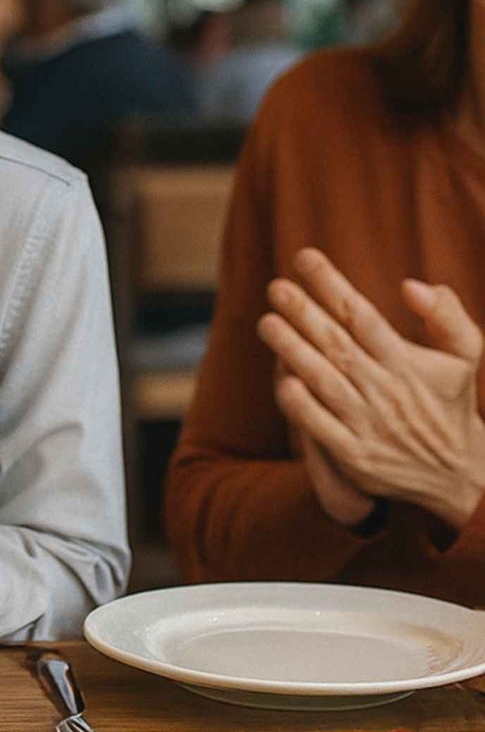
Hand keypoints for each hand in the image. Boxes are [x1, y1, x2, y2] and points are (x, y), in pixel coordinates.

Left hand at [259, 248, 484, 529]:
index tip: (303, 257)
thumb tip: (412, 284)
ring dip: (294, 351)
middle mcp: (385, 390)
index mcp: (406, 362)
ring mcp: (369, 424)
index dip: (331, 285)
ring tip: (267, 322)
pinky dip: (303, 407)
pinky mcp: (355, 456)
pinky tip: (282, 382)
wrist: (459, 475)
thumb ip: (446, 315)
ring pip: (324, 381)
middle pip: (337, 344)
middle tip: (276, 287)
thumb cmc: (449, 403)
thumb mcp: (465, 356)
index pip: (362, 315)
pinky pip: (322, 428)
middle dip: (304, 313)